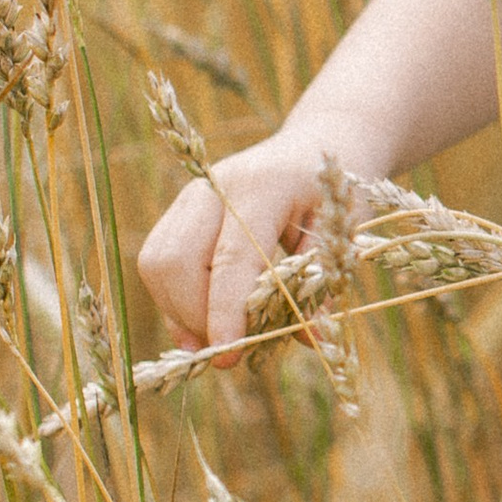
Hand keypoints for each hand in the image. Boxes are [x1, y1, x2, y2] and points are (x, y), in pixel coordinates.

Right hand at [138, 137, 341, 358]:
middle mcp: (214, 186)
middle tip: (227, 351)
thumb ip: (322, 284)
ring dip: (178, 311)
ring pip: (156, 262)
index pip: (231, 258)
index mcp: (263, 186)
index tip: (228, 356)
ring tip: (214, 341)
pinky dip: (174, 299)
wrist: (318, 145)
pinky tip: (200, 324)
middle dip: (194, 315)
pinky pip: (158, 261)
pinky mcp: (179, 210)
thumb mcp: (345, 233)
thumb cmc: (338, 191)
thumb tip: (311, 340)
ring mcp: (190, 195)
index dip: (225, 312)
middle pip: (174, 260)